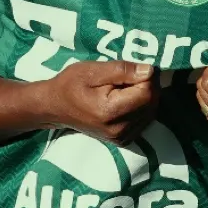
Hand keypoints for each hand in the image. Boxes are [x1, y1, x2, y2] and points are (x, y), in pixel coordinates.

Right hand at [41, 61, 158, 144]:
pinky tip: (127, 99)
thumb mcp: (92, 70)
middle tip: (131, 74)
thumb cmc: (71, 84)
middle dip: (148, 85)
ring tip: (126, 86)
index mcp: (110, 111)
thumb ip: (122, 70)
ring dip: (146, 95)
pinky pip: (145, 119)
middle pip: (152, 103)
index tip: (134, 68)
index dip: (146, 76)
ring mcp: (122, 137)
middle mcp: (119, 129)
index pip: (147, 92)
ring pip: (152, 111)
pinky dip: (142, 106)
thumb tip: (150, 70)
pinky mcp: (124, 140)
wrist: (55, 107)